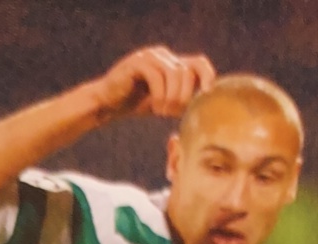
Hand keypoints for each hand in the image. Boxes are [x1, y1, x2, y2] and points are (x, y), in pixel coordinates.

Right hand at [96, 46, 214, 121]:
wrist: (109, 103)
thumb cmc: (139, 104)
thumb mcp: (167, 103)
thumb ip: (182, 99)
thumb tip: (203, 105)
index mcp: (173, 63)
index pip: (199, 63)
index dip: (208, 77)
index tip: (206, 96)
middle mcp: (163, 55)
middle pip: (187, 71)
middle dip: (184, 97)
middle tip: (172, 114)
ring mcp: (150, 56)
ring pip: (174, 73)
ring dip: (172, 97)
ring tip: (163, 112)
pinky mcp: (137, 62)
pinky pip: (156, 76)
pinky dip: (159, 95)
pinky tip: (155, 107)